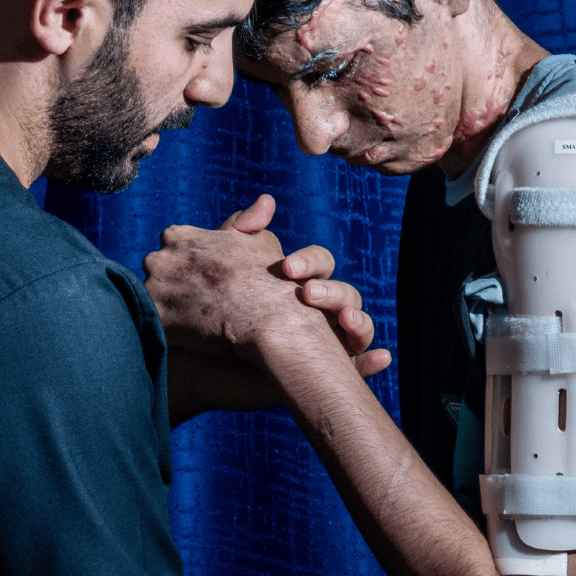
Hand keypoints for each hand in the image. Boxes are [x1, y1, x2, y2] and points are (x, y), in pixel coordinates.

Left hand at [145, 195, 385, 367]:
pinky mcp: (319, 375)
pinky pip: (357, 369)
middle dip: (334, 293)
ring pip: (358, 328)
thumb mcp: (219, 270)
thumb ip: (239, 234)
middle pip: (345, 295)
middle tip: (308, 295)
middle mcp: (314, 313)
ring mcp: (320, 344)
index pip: (319, 264)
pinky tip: (381, 357)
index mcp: (294, 285)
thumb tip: (268, 200)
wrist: (194, 365)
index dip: (310, 262)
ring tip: (345, 322)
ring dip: (359, 322)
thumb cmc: (207, 316)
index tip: (287, 267)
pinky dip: (372, 363)